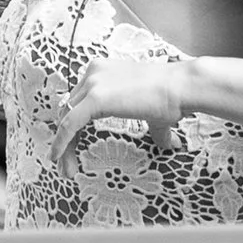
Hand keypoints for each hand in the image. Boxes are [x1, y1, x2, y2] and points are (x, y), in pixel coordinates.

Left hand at [56, 50, 191, 159]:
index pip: (77, 102)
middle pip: (68, 111)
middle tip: (66, 164)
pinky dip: (61, 143)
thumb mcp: (154, 111)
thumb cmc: (174, 97)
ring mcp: (92, 84)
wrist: (183, 87)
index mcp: (102, 71)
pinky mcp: (95, 99)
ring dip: (63, 147)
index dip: (71, 127)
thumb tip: (167, 144)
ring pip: (66, 120)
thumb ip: (152, 127)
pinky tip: (60, 159)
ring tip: (67, 170)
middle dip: (65, 139)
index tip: (72, 148)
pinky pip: (69, 124)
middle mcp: (93, 73)